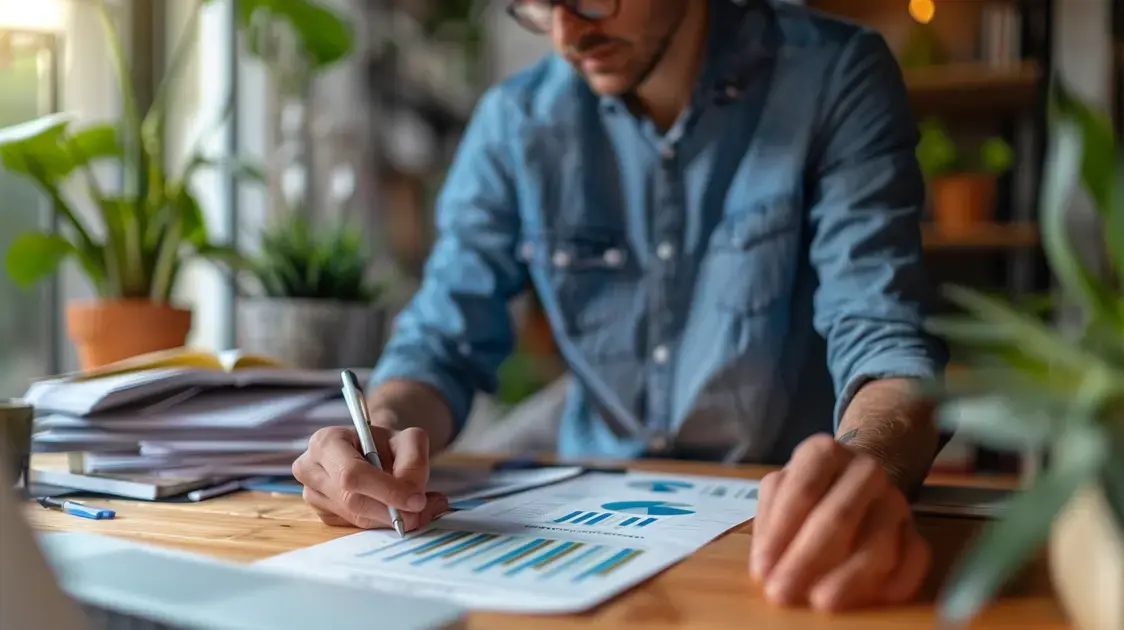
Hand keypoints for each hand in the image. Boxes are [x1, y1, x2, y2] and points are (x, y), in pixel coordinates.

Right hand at [292, 416, 448, 530]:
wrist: (372, 449)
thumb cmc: (386, 442)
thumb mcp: (408, 439)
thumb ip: (415, 463)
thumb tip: (414, 498)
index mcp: (326, 442)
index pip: (352, 474)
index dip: (386, 491)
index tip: (417, 501)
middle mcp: (311, 468)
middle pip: (352, 500)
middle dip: (391, 509)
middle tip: (423, 510)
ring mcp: (312, 494)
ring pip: (356, 517)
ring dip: (390, 516)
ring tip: (417, 506)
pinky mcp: (324, 513)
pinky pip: (356, 525)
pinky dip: (382, 521)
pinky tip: (395, 508)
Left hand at [749, 434, 929, 610]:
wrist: (858, 479)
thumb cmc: (810, 489)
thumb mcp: (779, 491)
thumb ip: (770, 522)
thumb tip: (766, 565)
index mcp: (824, 452)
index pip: (802, 491)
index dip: (780, 533)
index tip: (762, 569)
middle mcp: (865, 470)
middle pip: (838, 517)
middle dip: (806, 560)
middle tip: (783, 593)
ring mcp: (895, 500)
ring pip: (878, 542)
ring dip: (848, 577)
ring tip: (822, 602)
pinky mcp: (916, 531)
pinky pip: (914, 559)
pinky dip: (895, 583)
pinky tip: (871, 601)